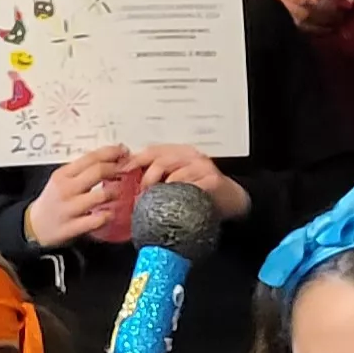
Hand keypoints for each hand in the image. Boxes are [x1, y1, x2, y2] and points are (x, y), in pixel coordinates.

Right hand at [27, 146, 134, 245]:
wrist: (34, 226)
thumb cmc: (53, 200)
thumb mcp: (62, 179)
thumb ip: (82, 170)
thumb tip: (109, 158)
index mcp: (63, 174)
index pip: (91, 158)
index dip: (111, 153)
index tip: (124, 152)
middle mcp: (66, 189)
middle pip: (98, 172)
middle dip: (117, 169)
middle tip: (126, 170)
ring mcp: (69, 208)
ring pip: (100, 195)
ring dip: (115, 193)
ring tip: (117, 193)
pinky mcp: (72, 227)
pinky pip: (96, 219)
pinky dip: (107, 215)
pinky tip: (109, 213)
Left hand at [131, 145, 247, 221]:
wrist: (231, 199)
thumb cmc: (200, 190)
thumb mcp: (177, 179)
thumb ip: (158, 177)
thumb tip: (130, 183)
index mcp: (179, 152)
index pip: (153, 150)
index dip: (135, 160)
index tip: (122, 171)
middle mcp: (191, 155)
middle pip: (161, 160)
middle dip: (147, 178)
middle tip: (140, 194)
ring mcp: (203, 166)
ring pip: (176, 172)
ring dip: (162, 189)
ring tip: (155, 201)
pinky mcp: (212, 180)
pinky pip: (193, 186)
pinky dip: (181, 194)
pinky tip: (174, 202)